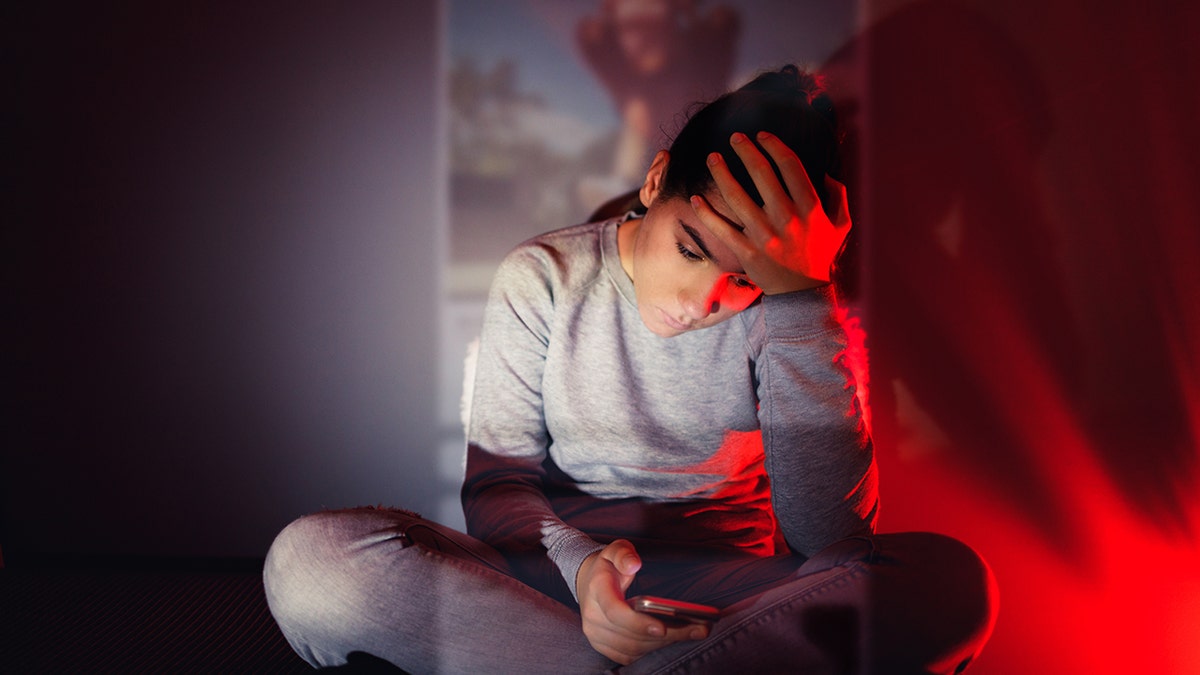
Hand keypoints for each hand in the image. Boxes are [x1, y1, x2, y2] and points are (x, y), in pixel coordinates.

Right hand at [576, 540, 708, 663]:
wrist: (589, 582)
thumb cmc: (609, 566)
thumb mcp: (616, 549)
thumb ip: (624, 554)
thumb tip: (634, 564)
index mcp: (597, 590)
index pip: (615, 612)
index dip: (639, 623)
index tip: (662, 627)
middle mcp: (592, 616)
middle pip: (630, 635)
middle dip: (666, 635)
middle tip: (698, 628)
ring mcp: (596, 634)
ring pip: (632, 648)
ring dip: (664, 644)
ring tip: (693, 632)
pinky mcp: (603, 645)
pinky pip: (629, 655)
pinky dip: (652, 649)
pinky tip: (674, 638)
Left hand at [690, 131, 851, 294]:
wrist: (803, 294)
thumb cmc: (821, 256)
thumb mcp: (841, 225)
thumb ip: (838, 196)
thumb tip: (828, 172)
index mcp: (810, 208)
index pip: (790, 166)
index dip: (774, 145)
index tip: (762, 135)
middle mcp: (787, 218)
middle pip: (761, 174)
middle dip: (745, 150)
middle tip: (734, 138)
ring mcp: (765, 236)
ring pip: (737, 197)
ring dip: (721, 173)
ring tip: (712, 158)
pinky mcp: (747, 252)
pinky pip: (722, 229)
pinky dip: (707, 214)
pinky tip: (696, 199)